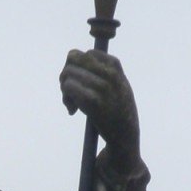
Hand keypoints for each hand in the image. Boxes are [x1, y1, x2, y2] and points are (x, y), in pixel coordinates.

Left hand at [60, 50, 140, 168]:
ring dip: (64, 90)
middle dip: (67, 74)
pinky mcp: (93, 102)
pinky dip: (66, 100)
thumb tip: (73, 57)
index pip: (84, 54)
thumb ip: (102, 70)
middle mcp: (109, 73)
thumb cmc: (118, 110)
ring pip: (67, 73)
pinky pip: (68, 87)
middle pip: (72, 59)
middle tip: (70, 93)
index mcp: (115, 66)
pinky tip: (72, 111)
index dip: (77, 66)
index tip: (81, 83)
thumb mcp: (118, 83)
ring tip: (71, 105)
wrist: (125, 136)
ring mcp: (102, 87)